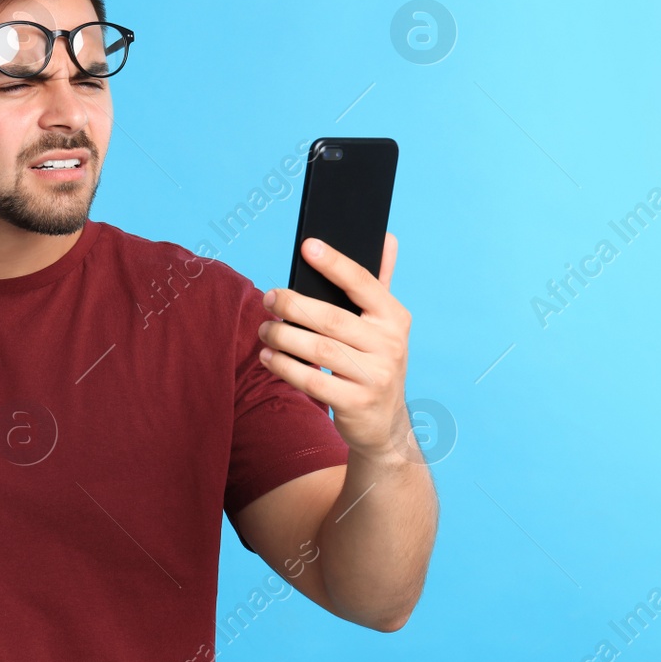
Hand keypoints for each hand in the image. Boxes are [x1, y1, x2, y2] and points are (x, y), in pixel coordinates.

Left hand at [256, 234, 414, 462]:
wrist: (385, 425)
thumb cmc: (374, 362)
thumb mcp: (384, 325)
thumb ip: (380, 283)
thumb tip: (386, 236)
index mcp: (395, 318)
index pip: (363, 283)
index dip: (335, 263)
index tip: (308, 246)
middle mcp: (390, 345)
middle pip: (332, 319)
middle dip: (293, 305)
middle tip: (268, 298)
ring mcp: (375, 377)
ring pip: (318, 350)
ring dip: (283, 337)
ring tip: (264, 330)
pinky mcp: (356, 403)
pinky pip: (312, 381)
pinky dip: (285, 367)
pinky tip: (269, 357)